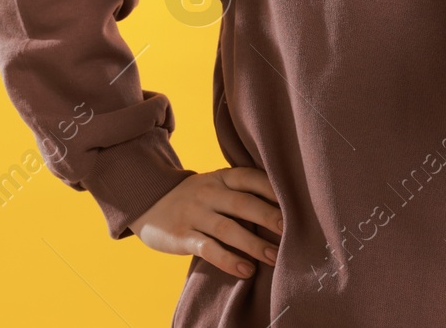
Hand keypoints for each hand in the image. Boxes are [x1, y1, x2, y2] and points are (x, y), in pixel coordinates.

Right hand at [130, 167, 282, 278]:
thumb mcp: (215, 184)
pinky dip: (228, 260)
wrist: (147, 202)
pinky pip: (208, 249)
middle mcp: (208, 192)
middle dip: (269, 217)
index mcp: (221, 177)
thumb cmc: (195, 197)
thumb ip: (241, 191)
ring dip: (254, 244)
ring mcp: (195, 214)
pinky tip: (246, 270)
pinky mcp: (182, 236)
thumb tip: (284, 205)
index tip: (297, 202)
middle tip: (292, 232)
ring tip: (275, 257)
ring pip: (228, 228)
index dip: (274, 189)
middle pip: (244, 204)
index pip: (251, 178)